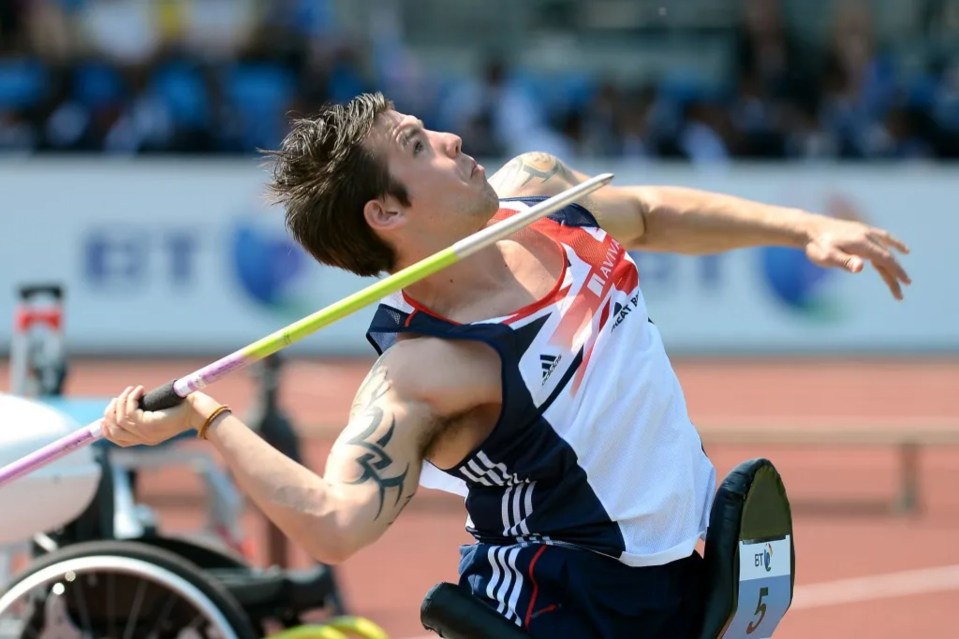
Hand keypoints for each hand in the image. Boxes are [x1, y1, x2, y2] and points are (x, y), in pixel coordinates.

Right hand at [101, 385, 216, 446]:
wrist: (198, 411)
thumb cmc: (183, 407)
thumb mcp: (160, 412)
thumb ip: (145, 412)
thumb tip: (125, 403)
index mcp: (146, 438)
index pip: (118, 440)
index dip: (107, 428)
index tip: (108, 411)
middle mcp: (144, 438)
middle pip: (113, 430)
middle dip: (110, 411)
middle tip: (118, 397)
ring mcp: (145, 433)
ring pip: (119, 419)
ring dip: (121, 401)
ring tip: (131, 390)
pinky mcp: (149, 425)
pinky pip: (129, 412)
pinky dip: (130, 398)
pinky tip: (139, 389)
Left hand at [803, 218, 910, 299]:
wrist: (809, 228)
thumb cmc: (817, 245)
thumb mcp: (827, 256)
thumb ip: (844, 261)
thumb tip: (860, 268)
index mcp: (862, 243)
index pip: (885, 259)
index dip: (896, 272)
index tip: (905, 284)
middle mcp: (867, 236)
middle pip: (887, 257)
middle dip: (895, 275)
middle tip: (900, 294)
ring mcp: (865, 232)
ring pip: (886, 250)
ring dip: (894, 265)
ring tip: (902, 279)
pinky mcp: (862, 231)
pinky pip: (883, 238)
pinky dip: (894, 245)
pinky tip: (902, 250)